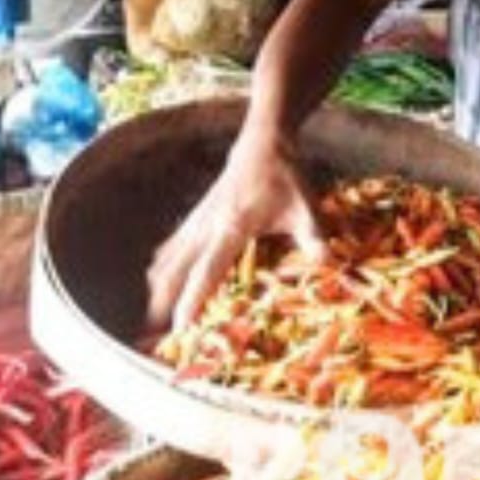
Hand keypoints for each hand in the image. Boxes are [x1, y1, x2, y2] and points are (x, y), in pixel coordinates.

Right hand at [146, 131, 324, 331]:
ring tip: (151, 319)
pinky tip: (155, 282)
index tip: (179, 327)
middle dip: (163, 302)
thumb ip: (313, 237)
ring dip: (158, 288)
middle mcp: (207, 227)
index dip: (192, 300)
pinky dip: (162, 267)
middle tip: (153, 335)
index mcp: (232, 228)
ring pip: (168, 259)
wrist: (263, 144)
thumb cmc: (285, 178)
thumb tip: (328, 263)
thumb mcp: (305, 208)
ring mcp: (197, 221)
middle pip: (175, 270)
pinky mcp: (195, 217)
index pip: (206, 271)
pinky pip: (171, 247)